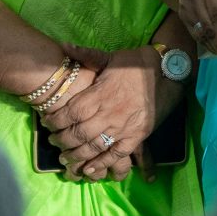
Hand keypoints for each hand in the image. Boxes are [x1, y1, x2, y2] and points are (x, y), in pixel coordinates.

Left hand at [43, 47, 168, 180]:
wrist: (169, 73)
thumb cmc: (138, 64)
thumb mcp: (112, 57)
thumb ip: (87, 55)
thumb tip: (64, 46)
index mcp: (101, 93)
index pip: (72, 113)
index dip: (56, 121)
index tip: (47, 124)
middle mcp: (110, 113)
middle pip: (79, 133)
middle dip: (62, 140)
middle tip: (53, 142)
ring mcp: (124, 127)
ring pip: (94, 147)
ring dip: (77, 155)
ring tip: (66, 158)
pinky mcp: (137, 136)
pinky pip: (116, 154)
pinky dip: (102, 164)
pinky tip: (89, 170)